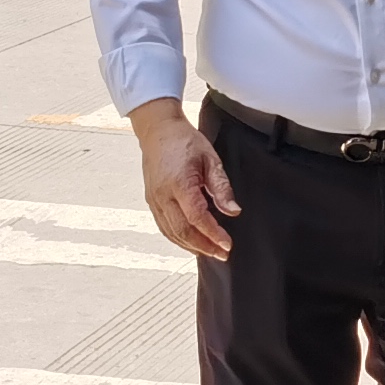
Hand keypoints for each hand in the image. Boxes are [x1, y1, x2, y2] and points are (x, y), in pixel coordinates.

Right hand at [132, 103, 239, 259]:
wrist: (158, 131)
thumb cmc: (184, 141)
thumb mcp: (211, 159)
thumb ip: (222, 187)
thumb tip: (233, 211)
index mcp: (179, 183)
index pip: (197, 218)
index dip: (213, 234)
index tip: (227, 245)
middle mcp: (163, 195)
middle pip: (183, 231)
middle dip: (204, 246)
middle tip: (222, 254)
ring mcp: (154, 200)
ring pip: (171, 233)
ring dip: (191, 246)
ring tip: (210, 252)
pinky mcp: (151, 201)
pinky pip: (164, 227)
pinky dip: (178, 239)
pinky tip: (191, 242)